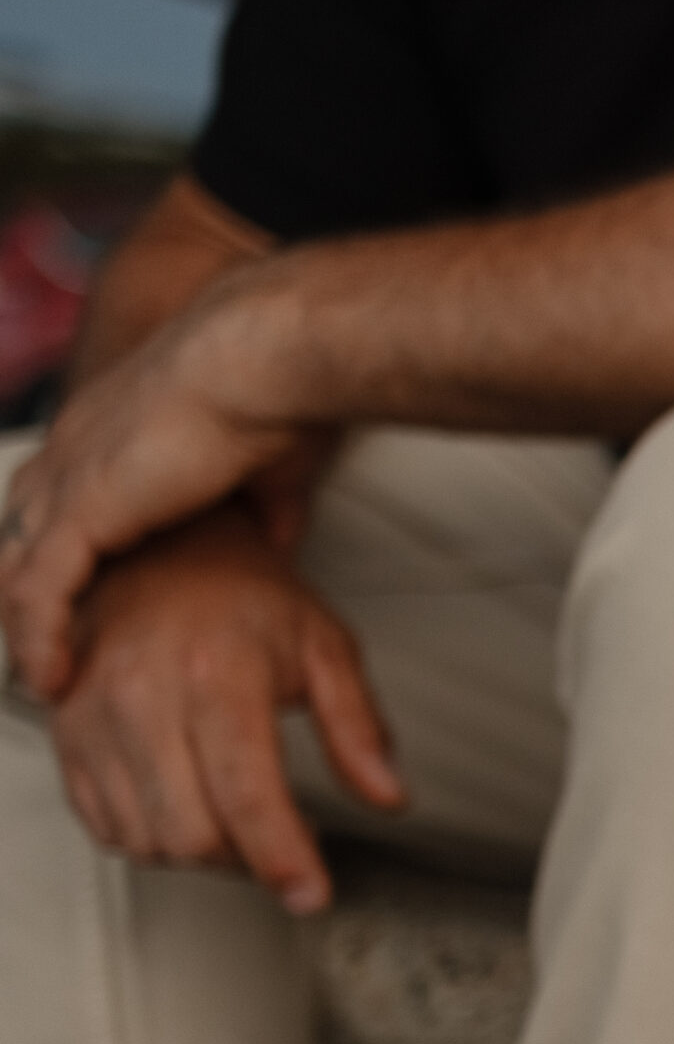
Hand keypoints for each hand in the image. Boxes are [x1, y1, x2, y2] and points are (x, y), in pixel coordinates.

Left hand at [2, 259, 327, 698]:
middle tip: (44, 649)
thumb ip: (262, 515)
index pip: (55, 503)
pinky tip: (52, 676)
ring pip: (14, 570)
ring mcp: (66, 484)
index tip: (79, 604)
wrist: (257, 366)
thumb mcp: (267, 470)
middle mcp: (71, 455)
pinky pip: (36, 594)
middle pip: (17, 537)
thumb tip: (278, 551)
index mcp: (107, 436)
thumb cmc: (270, 397)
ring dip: (23, 628)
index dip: (62, 556)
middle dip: (23, 597)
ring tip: (44, 677)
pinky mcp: (78, 513)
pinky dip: (39, 640)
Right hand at [48, 506, 403, 912]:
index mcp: (218, 675)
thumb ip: (359, 727)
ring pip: (145, 840)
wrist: (157, 551)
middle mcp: (144, 698)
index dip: (283, 860)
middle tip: (284, 848)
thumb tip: (390, 796)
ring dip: (201, 856)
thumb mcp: (325, 646)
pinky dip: (152, 840)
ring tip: (241, 823)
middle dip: (247, 862)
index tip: (311, 896)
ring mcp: (94, 718)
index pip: (248, 797)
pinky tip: (192, 810)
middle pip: (190, 835)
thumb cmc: (245, 596)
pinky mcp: (65, 735)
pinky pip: (104, 825)